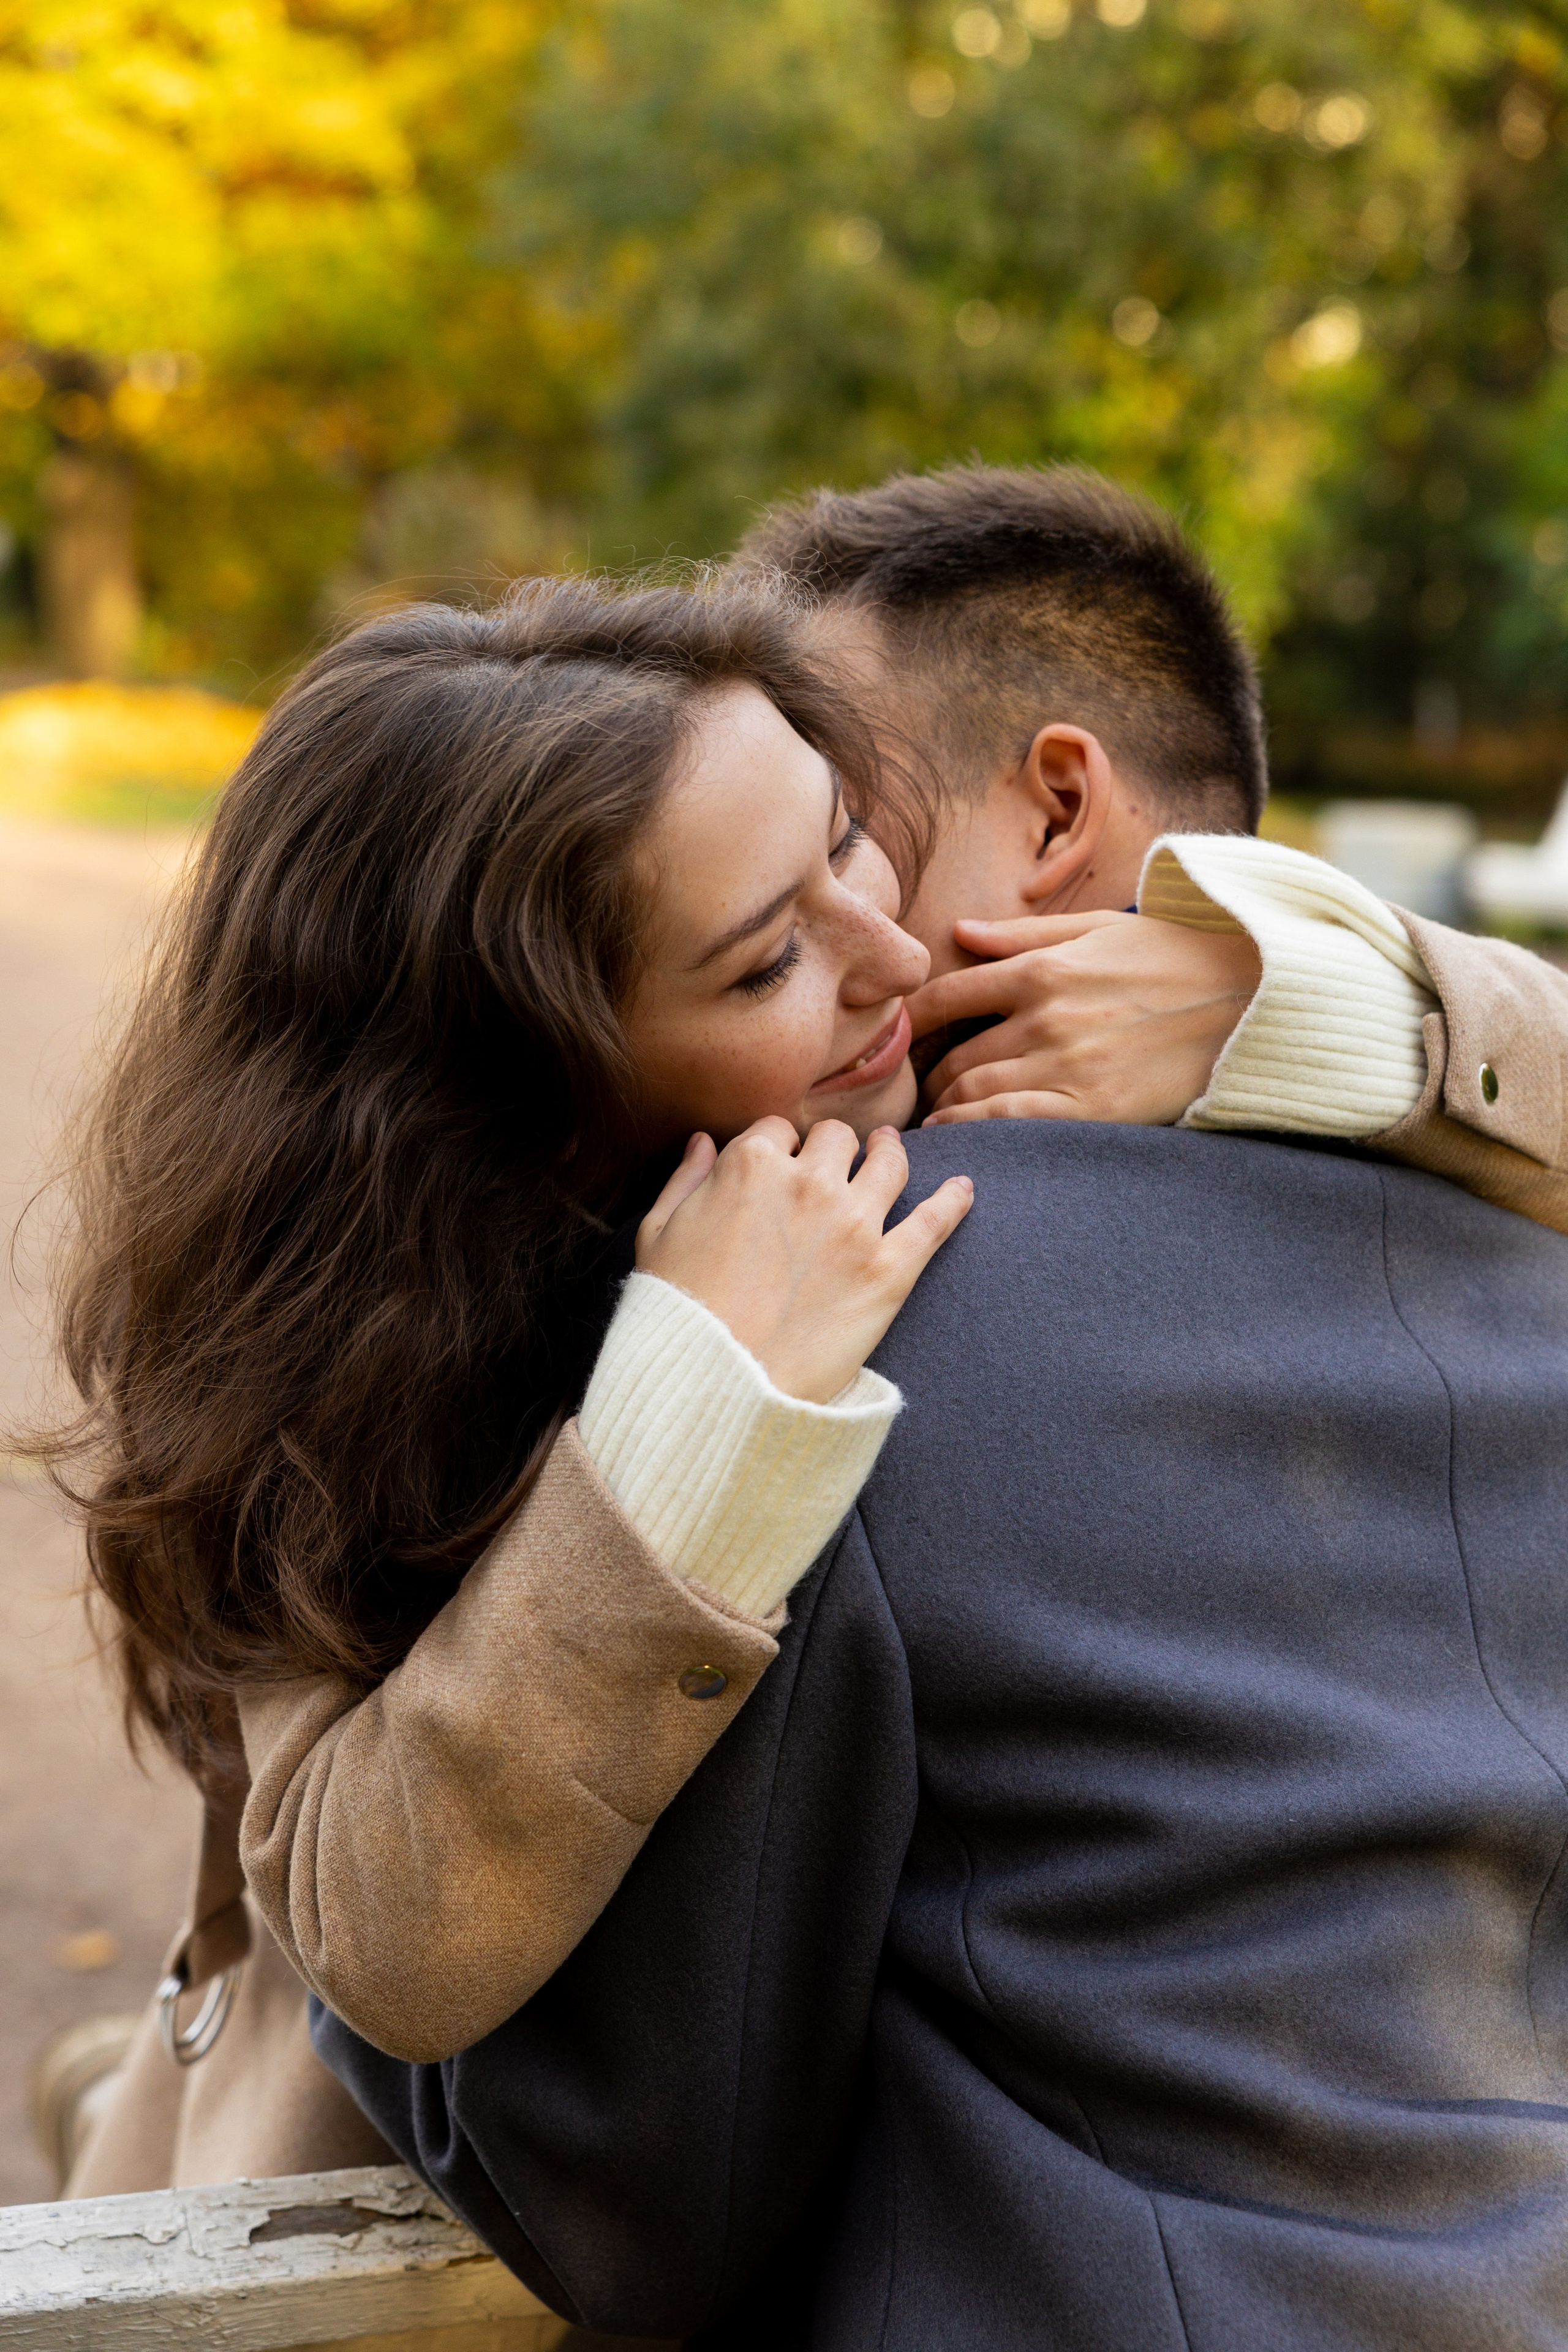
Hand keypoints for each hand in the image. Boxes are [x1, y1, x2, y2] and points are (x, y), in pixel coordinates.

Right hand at [635, 1119, 972, 1402]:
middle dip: (833, 1146)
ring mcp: (856, 1224)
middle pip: (836, 1138)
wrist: (717, 1385)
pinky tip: (964, 1188)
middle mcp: (810, 1182)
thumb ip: (685, 1179)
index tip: (783, 1162)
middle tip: (835, 1159)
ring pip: (890, 1162)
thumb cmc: (678, 1313)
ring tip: (889, 1150)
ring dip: (890, 1151)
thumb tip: (705, 1142)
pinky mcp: (890, 1270)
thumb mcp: (657, 1235)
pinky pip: (936, 1220)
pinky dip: (954, 1200)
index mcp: (751, 1165)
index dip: (780, 1145)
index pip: (778, 1129)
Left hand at [909, 911, 1258, 1127]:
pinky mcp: (1094, 1107)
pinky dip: (975, 1132)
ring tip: (940, 1118)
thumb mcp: (1099, 928)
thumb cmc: (1176, 957)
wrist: (1252, 996)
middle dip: (931, 1076)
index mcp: (1043, 969)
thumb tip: (959, 933)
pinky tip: (962, 1139)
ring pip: (974, 1094)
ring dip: (947, 1109)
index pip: (947, 996)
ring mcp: (1068, 1064)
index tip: (897, 1037)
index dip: (909, 1021)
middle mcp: (1046, 1017)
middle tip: (922, 1091)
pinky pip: (1010, 1124)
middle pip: (955, 1056)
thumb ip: (1024, 934)